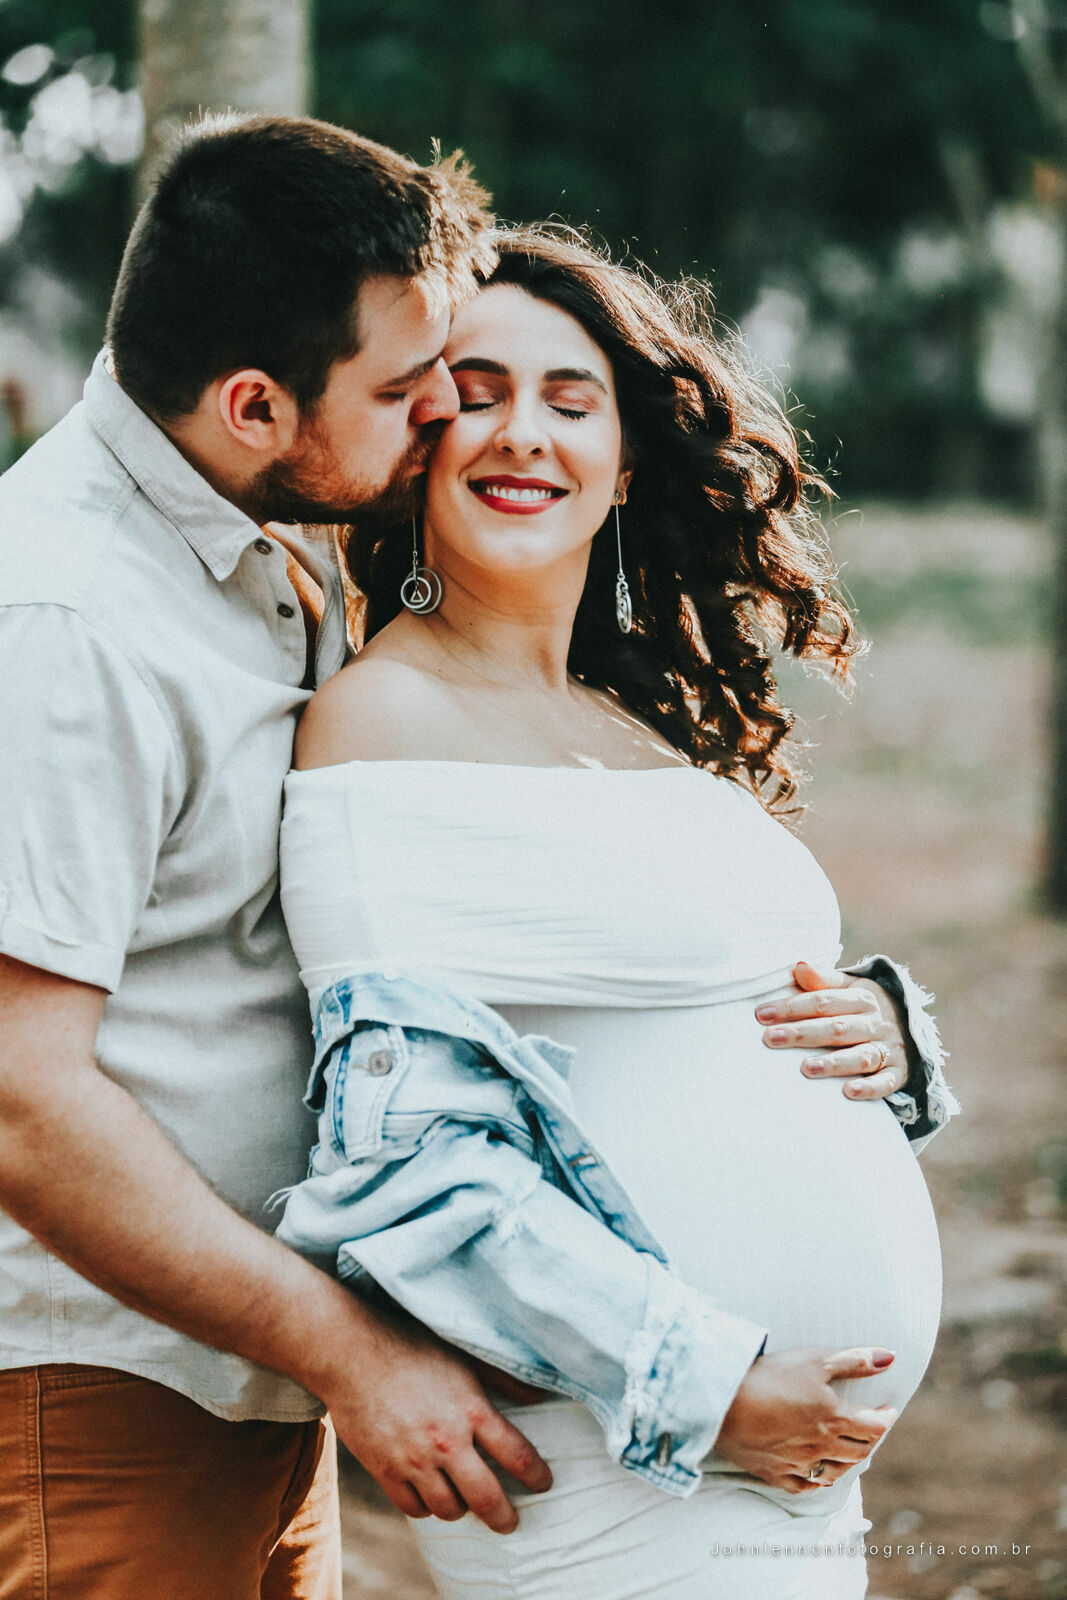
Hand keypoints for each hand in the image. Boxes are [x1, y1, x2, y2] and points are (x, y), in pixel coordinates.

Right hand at [315, 1300, 552, 1532]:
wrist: (352, 1352)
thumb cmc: (410, 1346)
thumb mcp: (463, 1355)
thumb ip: (503, 1378)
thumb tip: (540, 1395)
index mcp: (471, 1410)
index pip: (518, 1455)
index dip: (537, 1476)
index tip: (545, 1483)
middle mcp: (446, 1441)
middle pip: (487, 1498)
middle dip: (505, 1517)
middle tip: (510, 1521)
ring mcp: (414, 1460)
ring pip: (449, 1510)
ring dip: (461, 1509)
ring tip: (465, 1500)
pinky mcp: (385, 1471)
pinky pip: (413, 1509)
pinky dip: (426, 1507)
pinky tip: (430, 1495)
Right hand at [715, 1346, 897, 1492]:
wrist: (724, 1404)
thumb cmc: (771, 1376)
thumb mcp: (815, 1360)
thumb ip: (854, 1360)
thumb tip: (889, 1358)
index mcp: (834, 1418)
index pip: (875, 1426)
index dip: (886, 1417)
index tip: (888, 1409)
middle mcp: (822, 1446)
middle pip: (860, 1451)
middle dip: (872, 1439)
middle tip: (872, 1427)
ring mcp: (799, 1464)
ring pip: (836, 1472)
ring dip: (849, 1462)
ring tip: (850, 1449)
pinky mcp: (775, 1474)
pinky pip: (805, 1485)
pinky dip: (818, 1480)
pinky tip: (818, 1472)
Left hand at [755, 961, 909, 1100]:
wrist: (911, 1028)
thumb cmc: (864, 1008)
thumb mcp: (849, 988)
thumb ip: (822, 980)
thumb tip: (799, 965)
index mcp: (863, 998)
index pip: (823, 1001)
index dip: (792, 1007)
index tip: (761, 1015)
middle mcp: (876, 1023)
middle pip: (837, 1028)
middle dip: (802, 1033)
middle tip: (770, 1039)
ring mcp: (888, 1048)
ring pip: (861, 1056)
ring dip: (834, 1063)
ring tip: (805, 1068)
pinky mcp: (898, 1072)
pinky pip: (886, 1082)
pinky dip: (869, 1088)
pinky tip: (848, 1092)